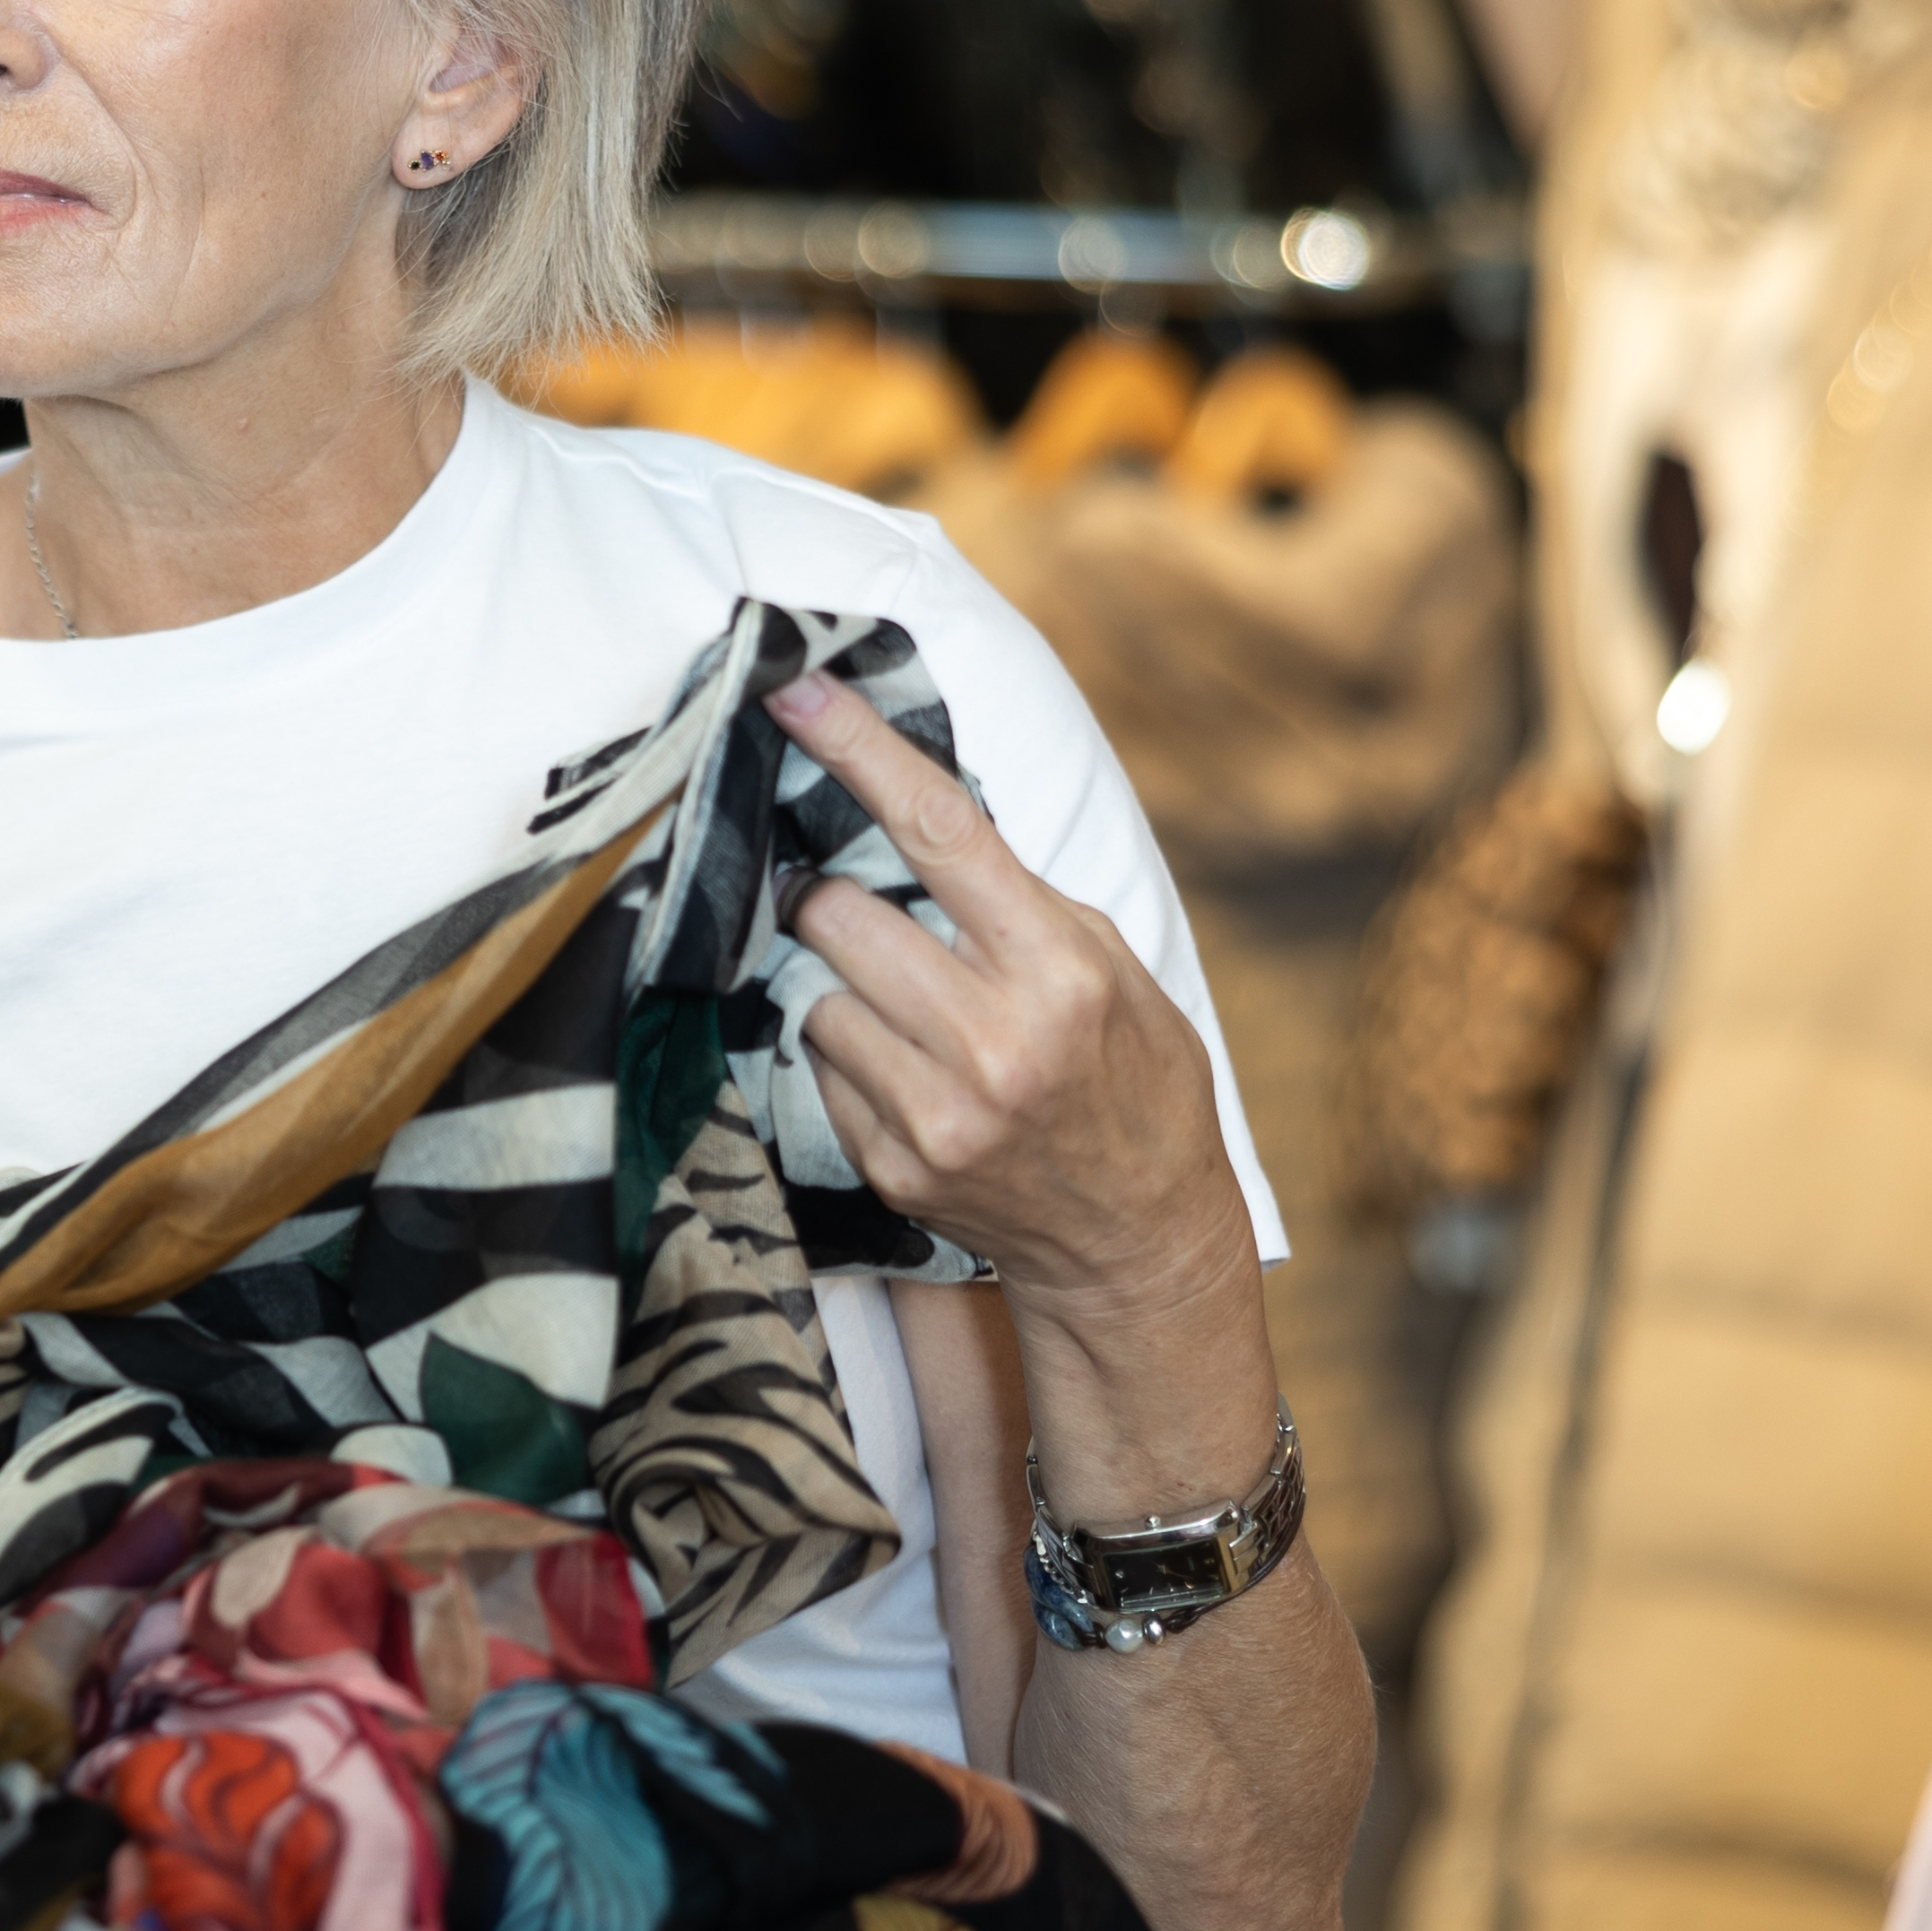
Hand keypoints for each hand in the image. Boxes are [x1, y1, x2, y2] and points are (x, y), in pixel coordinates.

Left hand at [760, 665, 1270, 1507]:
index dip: (859, 750)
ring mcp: (937, 1112)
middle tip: (862, 912)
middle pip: (838, 914)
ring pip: (816, 995)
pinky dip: (849, 1059)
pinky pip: (821, 1070)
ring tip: (909, 1016)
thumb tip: (911, 822)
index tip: (794, 690)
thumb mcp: (1116, 971)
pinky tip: (909, 1077)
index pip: (940, 831)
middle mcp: (995, 1040)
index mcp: (1060, 970)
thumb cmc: (1133, 1083)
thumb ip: (1021, 903)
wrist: (1137, 1241)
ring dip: (842, 988)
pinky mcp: (892, 1166)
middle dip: (834, 899)